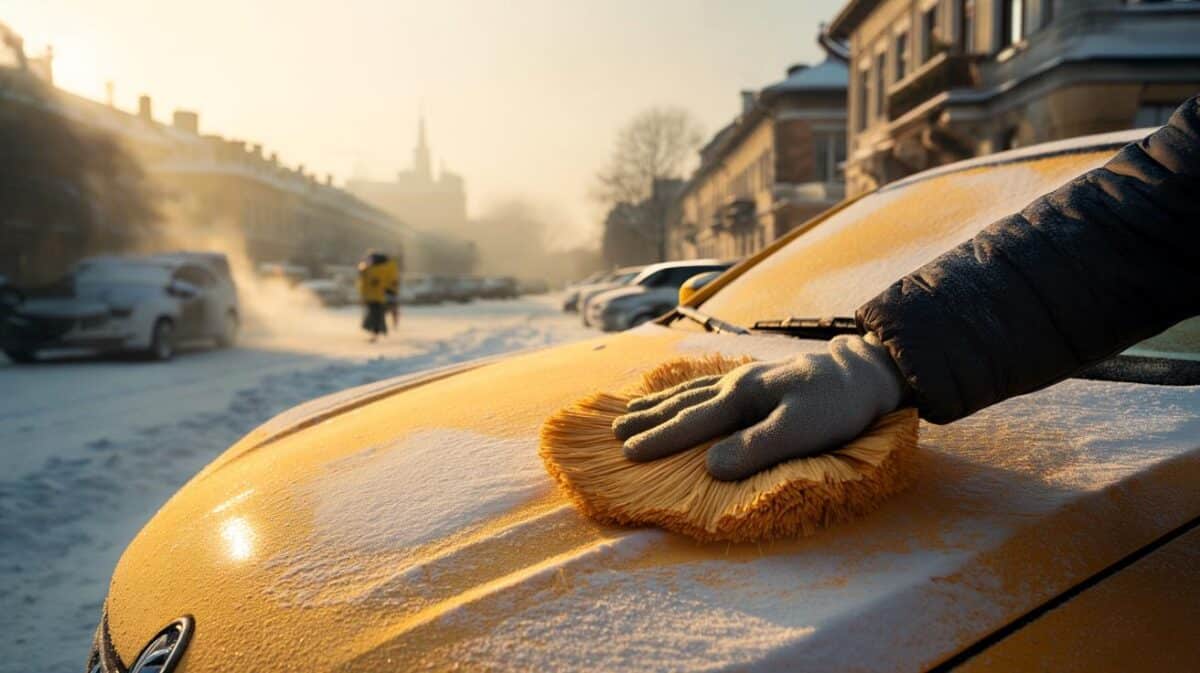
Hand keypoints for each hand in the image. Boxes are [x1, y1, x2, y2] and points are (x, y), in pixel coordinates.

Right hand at [612, 334, 906, 480]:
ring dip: (660, 402)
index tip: (628, 452)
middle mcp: (737, 382)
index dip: (659, 438)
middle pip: (683, 402)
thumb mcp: (802, 430)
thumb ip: (757, 448)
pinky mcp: (758, 378)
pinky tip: (679, 392)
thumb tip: (711, 466)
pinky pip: (708, 383)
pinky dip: (684, 389)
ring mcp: (746, 377)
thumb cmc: (838, 405)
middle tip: (614, 430)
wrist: (869, 370)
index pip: (693, 421)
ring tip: (631, 410)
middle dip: (648, 418)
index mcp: (743, 396)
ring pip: (691, 390)